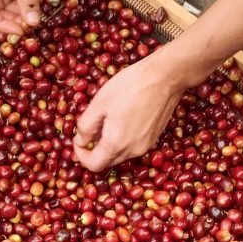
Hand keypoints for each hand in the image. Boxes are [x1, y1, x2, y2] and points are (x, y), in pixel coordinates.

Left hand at [73, 51, 189, 171]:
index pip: (93, 164)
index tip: (77, 141)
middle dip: (95, 150)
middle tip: (90, 129)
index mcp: (116, 144)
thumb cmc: (130, 86)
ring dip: (110, 144)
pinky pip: (133, 145)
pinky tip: (123, 118)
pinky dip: (123, 139)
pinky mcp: (154, 138)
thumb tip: (80, 140)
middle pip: (108, 161)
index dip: (81, 155)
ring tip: (107, 120)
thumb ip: (86, 126)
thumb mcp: (99, 103)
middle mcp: (132, 151)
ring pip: (121, 154)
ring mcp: (146, 146)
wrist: (165, 77)